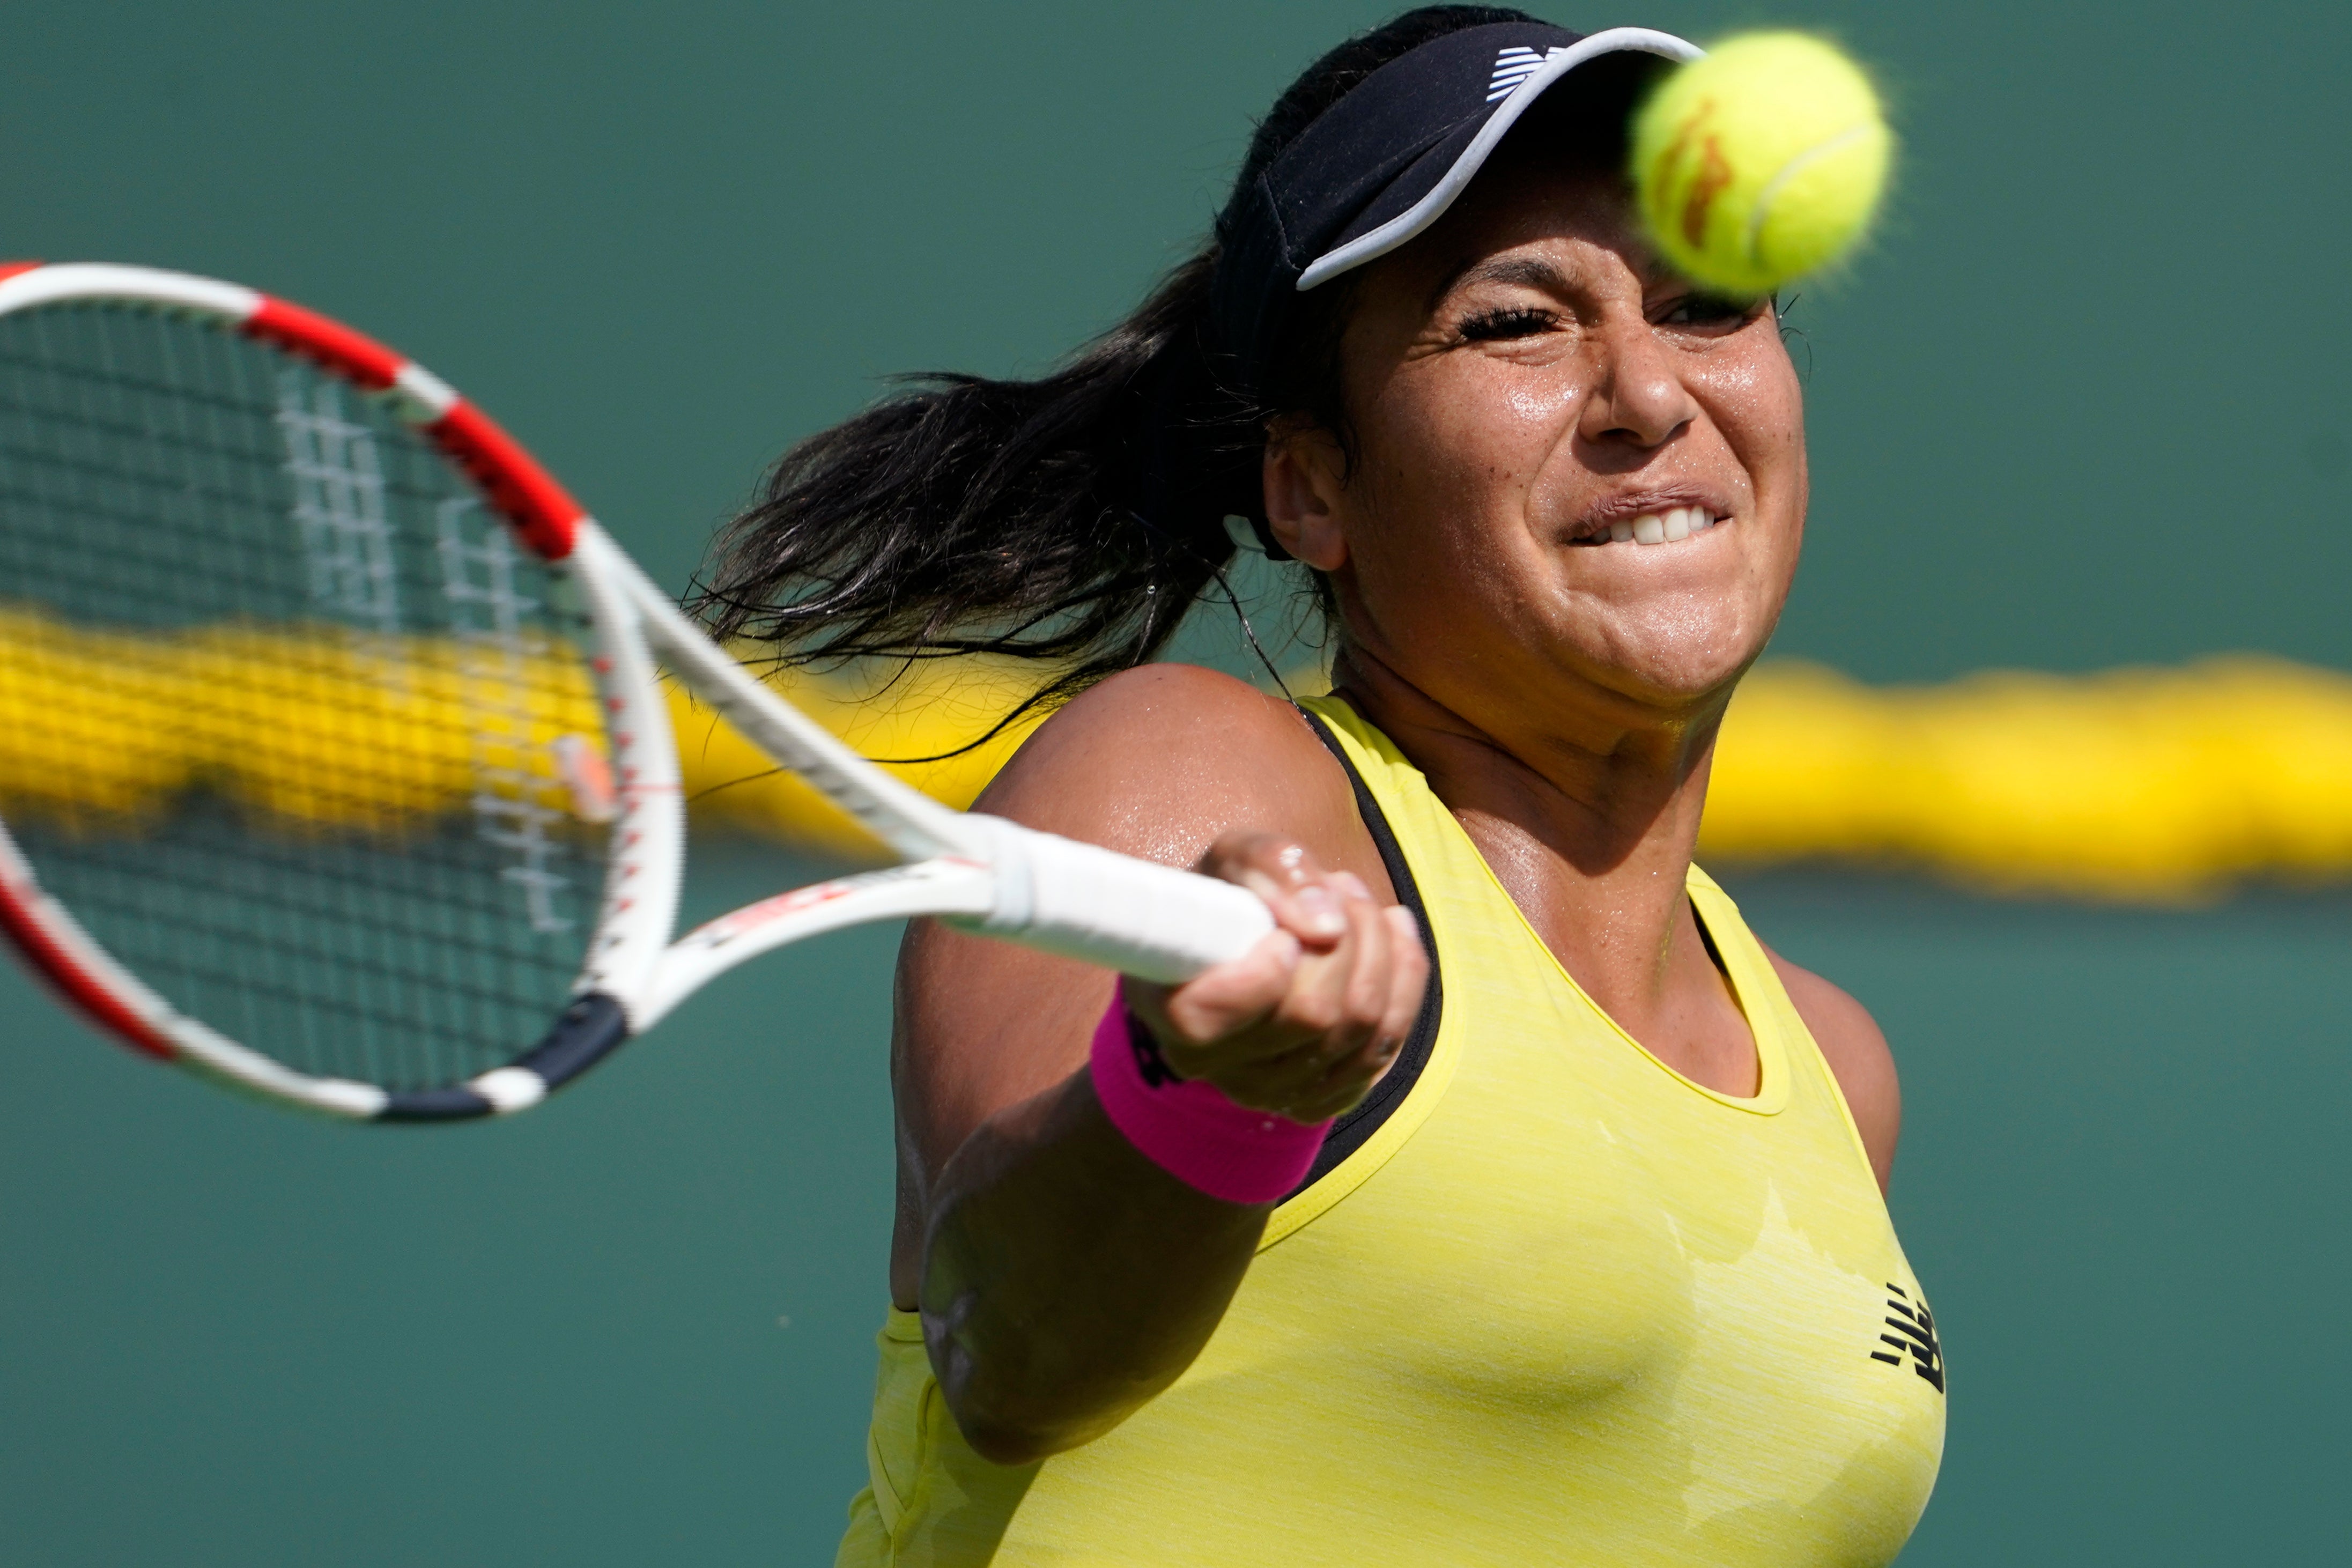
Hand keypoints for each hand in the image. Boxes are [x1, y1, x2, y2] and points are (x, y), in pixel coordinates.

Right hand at [1122, 833, 1427, 1123]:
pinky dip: (1404, 981)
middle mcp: (1220, 1069)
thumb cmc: (1232, 896)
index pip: (1227, 1013)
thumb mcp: (1239, 857)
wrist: (1244, 938)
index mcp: (1176, 1013)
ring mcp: (1274, 1093)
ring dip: (1381, 948)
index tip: (1281, 930)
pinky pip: (1387, 1047)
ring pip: (1362, 1031)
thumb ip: (1275, 871)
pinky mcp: (1323, 1099)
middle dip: (1348, 934)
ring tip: (1360, 902)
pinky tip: (1392, 936)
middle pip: (1315, 1017)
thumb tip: (1328, 926)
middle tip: (1339, 885)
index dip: (1270, 964)